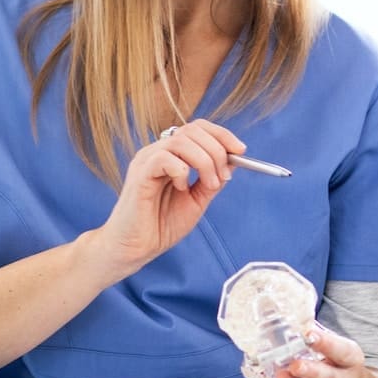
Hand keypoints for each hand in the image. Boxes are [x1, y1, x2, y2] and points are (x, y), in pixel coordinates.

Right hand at [85, 120, 243, 277]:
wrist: (136, 249)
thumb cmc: (162, 225)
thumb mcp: (197, 199)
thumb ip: (212, 179)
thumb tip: (233, 159)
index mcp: (170, 155)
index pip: (197, 128)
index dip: (221, 135)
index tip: (241, 150)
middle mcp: (157, 152)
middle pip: (192, 130)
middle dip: (217, 150)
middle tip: (223, 177)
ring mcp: (146, 161)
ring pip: (181, 141)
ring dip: (205, 161)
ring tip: (209, 185)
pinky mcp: (140, 174)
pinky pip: (165, 158)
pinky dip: (182, 171)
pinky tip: (182, 188)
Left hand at [260, 324, 365, 377]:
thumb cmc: (336, 363)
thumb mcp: (337, 348)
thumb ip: (318, 336)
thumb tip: (289, 316)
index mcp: (351, 360)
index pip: (341, 351)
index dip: (326, 343)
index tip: (310, 333)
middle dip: (310, 371)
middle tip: (295, 365)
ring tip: (279, 375)